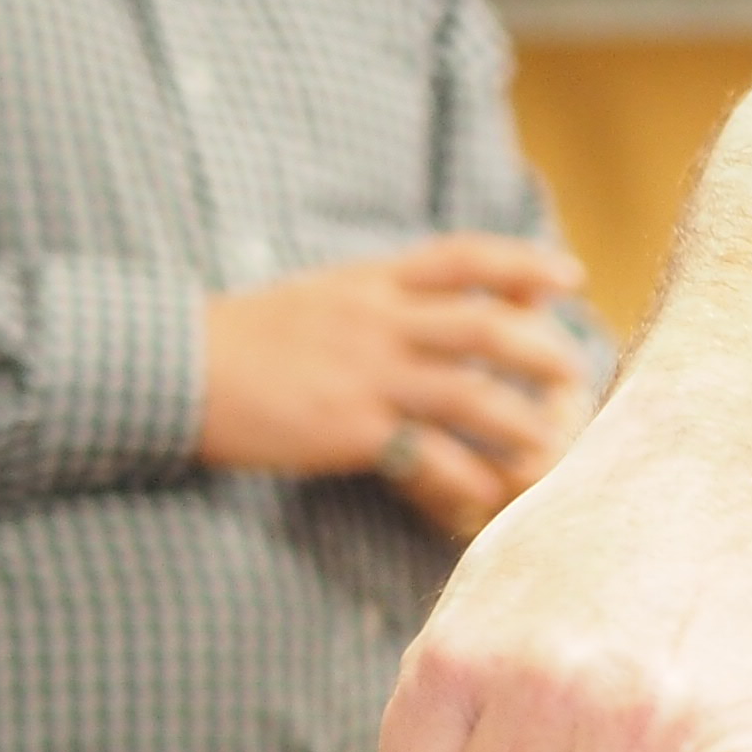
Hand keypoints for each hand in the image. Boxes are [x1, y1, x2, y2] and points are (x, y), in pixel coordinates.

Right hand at [202, 234, 591, 537]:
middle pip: (486, 324)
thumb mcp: (325, 297)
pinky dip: (467, 478)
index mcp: (371, 282)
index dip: (524, 261)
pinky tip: (487, 496)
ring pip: (471, 393)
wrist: (175, 369)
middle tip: (576, 376)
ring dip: (523, 423)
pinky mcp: (350, 430)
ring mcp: (366, 375)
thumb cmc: (250, 339)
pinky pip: (429, 455)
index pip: (463, 255)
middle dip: (544, 351)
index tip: (571, 277)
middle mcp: (377, 321)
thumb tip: (445, 298)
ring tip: (551, 447)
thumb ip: (386, 296)